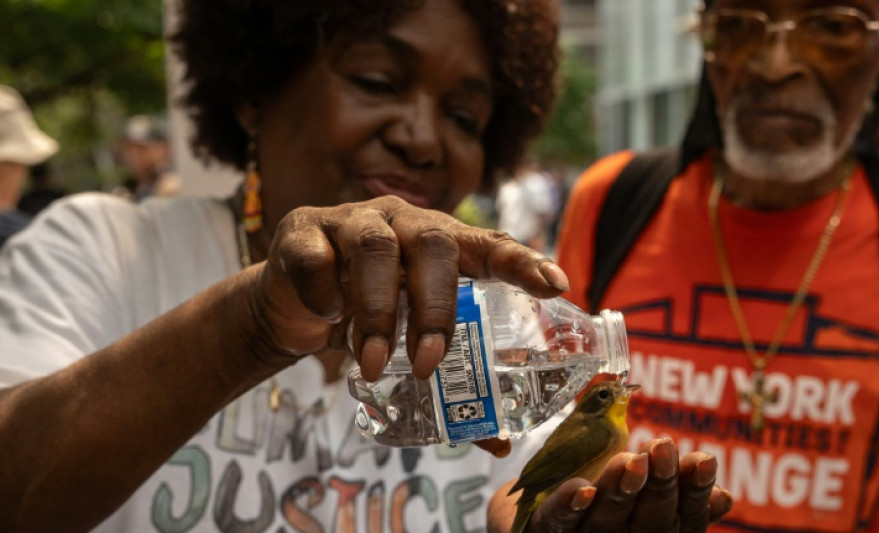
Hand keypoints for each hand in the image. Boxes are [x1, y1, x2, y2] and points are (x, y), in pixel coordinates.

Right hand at [246, 196, 567, 379]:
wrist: (291, 304)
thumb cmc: (367, 316)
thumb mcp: (408, 339)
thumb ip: (450, 379)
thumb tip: (496, 443)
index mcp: (440, 242)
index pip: (489, 244)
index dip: (522, 261)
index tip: (555, 287)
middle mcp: (403, 222)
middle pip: (433, 244)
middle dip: (435, 306)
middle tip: (429, 363)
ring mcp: (351, 220)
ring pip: (374, 249)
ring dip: (377, 311)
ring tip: (372, 364)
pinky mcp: (302, 231)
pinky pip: (316, 259)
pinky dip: (324, 296)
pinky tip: (327, 321)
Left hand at [490, 437, 731, 532]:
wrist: (537, 508)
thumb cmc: (603, 498)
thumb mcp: (645, 491)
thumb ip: (678, 492)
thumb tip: (724, 497)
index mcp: (654, 530)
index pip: (683, 517)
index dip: (694, 491)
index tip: (703, 459)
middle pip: (649, 520)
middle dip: (658, 484)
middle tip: (661, 448)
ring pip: (607, 518)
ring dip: (619, 489)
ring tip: (630, 460)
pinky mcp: (547, 532)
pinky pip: (558, 521)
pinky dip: (570, 505)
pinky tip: (581, 489)